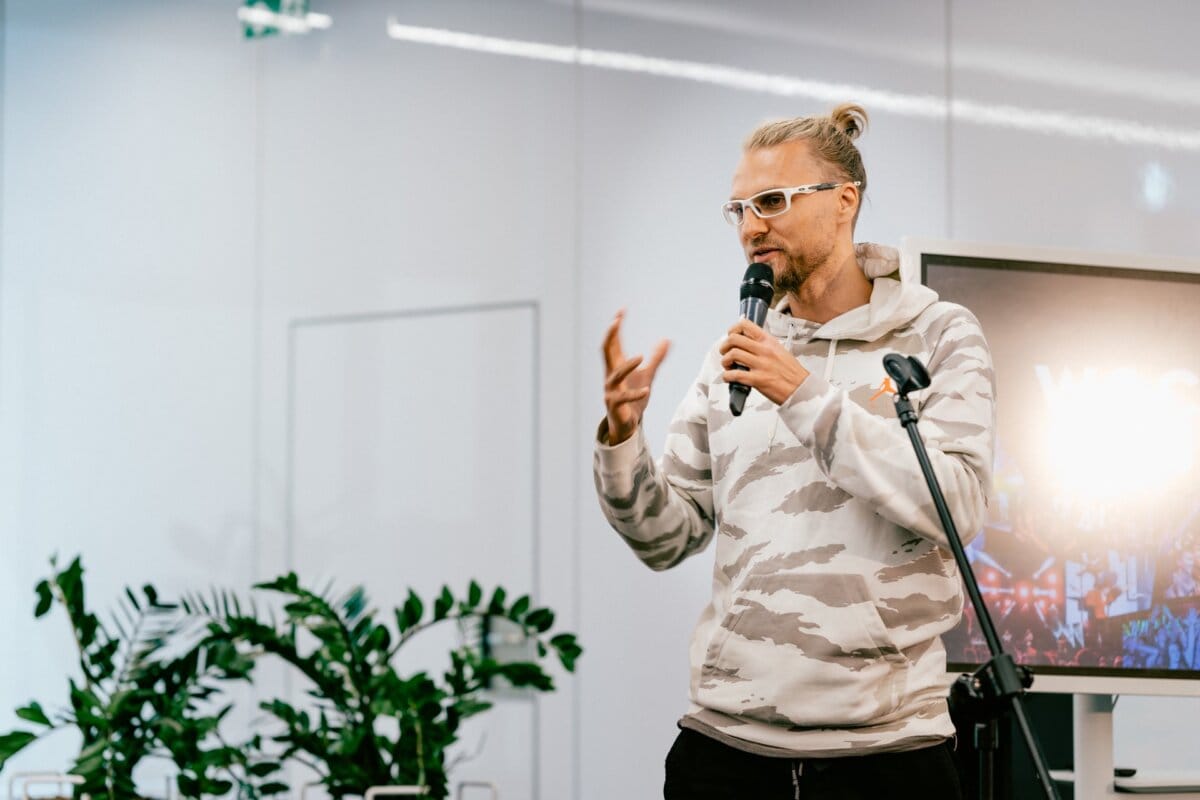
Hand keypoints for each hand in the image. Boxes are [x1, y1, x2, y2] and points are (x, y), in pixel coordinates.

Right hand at [602, 310, 669, 444]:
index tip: (621, 311)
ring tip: (641, 357)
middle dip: (609, 336)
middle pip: (605, 351)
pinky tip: (646, 390)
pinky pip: (623, 398)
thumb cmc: (633, 398)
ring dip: (627, 366)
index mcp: (616, 366)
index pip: (613, 343)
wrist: (627, 425)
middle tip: (616, 321)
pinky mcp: (614, 405)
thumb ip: (656, 359)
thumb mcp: (647, 376)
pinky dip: (635, 394)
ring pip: (615, 375)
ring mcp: (610, 390)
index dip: (615, 327)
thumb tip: (667, 340)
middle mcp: (610, 375)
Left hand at [719, 319, 808, 404]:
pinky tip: (730, 378)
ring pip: (732, 354)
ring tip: (728, 366)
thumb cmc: (791, 372)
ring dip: (725, 361)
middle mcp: (764, 350)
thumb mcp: (779, 350)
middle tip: (725, 353)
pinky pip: (735, 375)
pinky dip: (727, 376)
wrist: (802, 389)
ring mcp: (761, 365)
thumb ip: (764, 344)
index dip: (733, 329)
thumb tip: (747, 340)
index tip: (730, 336)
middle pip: (734, 339)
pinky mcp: (758, 380)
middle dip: (724, 346)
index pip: (746, 325)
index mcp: (769, 341)